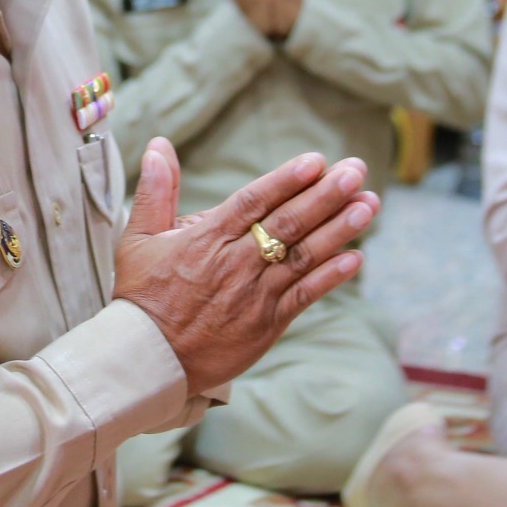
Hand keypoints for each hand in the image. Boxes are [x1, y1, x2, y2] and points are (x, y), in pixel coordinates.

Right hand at [112, 137, 378, 394]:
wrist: (148, 360)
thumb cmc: (142, 297)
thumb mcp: (138, 238)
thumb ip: (156, 190)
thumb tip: (159, 145)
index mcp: (206, 239)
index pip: (253, 201)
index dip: (286, 180)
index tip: (316, 161)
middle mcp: (235, 263)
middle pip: (287, 222)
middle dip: (325, 194)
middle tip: (356, 170)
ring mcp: (254, 294)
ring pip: (303, 255)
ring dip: (339, 229)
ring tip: (368, 204)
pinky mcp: (266, 323)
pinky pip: (305, 295)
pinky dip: (331, 276)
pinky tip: (357, 257)